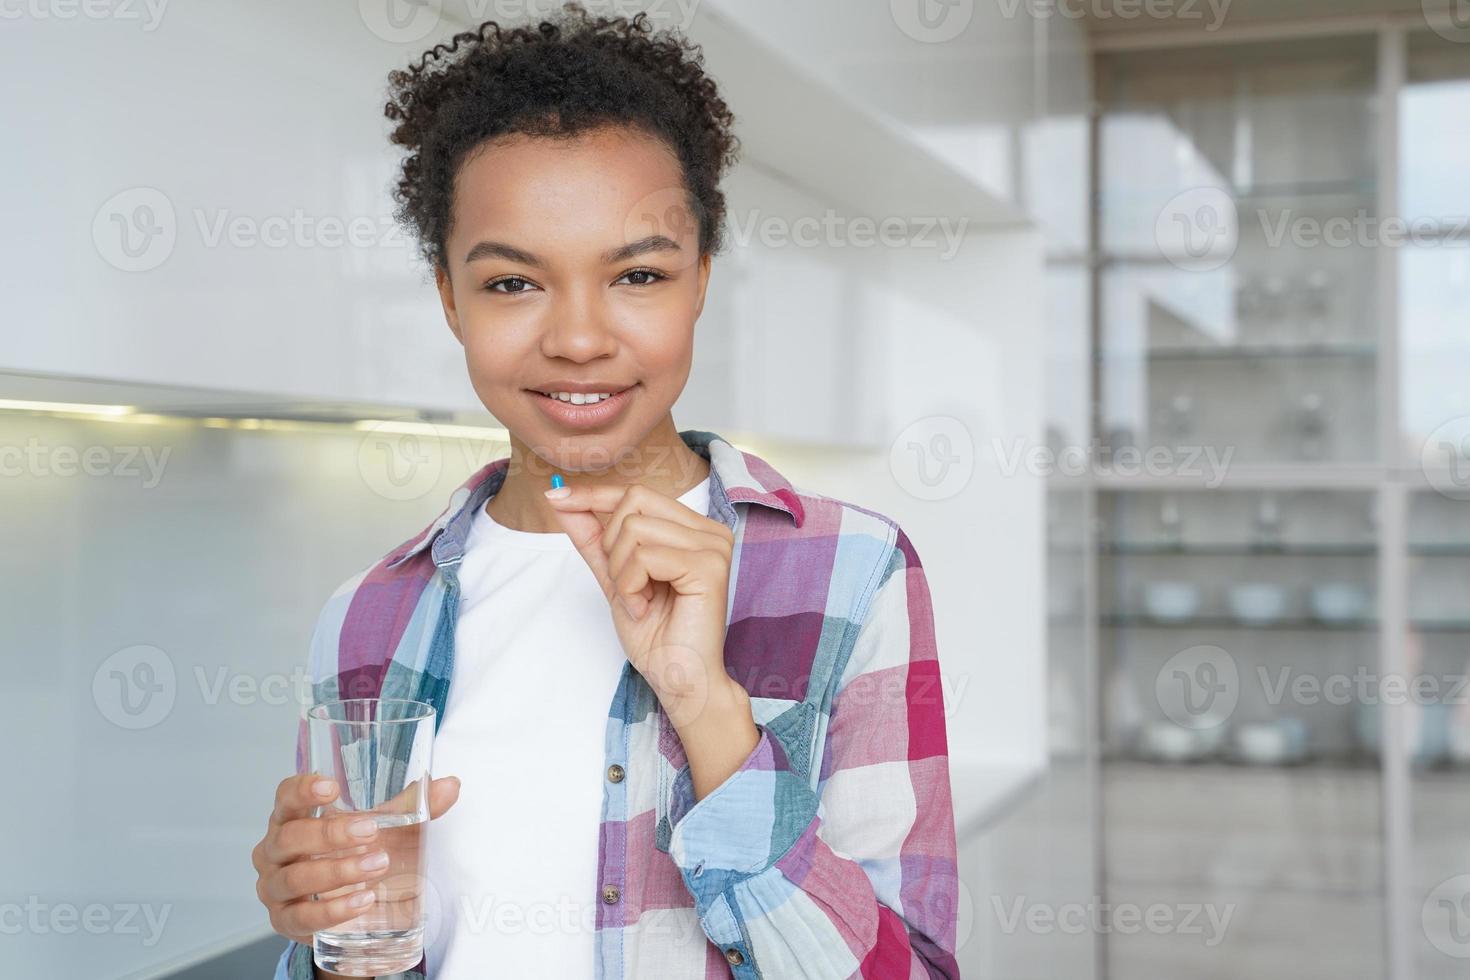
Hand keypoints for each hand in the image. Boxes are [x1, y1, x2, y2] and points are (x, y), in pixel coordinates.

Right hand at [251, 772, 460, 945]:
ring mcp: (275, 887)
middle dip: (330, 833)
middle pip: (290, 837)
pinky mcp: (285, 921)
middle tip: (370, 830)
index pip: (285, 796)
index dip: (303, 789)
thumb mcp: (384, 827)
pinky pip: (303, 917)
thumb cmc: (354, 854)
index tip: (332, 786)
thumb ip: (413, 806)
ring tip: (377, 865)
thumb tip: (451, 785)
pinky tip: (362, 902)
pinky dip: (333, 910)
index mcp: (292, 818)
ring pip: (296, 877)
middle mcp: (274, 850)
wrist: (345, 906)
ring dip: (338, 871)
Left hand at [543, 482, 739, 728]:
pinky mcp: (709, 566)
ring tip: (639, 602)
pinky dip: (631, 586)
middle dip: (612, 546)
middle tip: (626, 586)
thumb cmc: (656, 636)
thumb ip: (594, 538)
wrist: (679, 680)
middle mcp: (710, 531)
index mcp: (693, 529)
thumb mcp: (615, 578)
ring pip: (634, 529)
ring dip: (622, 573)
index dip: (594, 494)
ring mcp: (713, 546)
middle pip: (634, 502)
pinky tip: (645, 609)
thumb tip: (562, 499)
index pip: (637, 493)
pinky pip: (644, 557)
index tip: (555, 496)